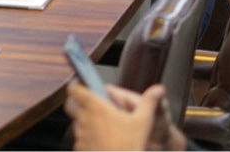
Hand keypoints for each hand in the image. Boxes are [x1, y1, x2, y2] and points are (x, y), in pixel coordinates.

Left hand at [65, 82, 184, 150]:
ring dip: (84, 121)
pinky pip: (80, 139)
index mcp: (96, 107)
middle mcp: (84, 119)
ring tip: (100, 125)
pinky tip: (100, 141)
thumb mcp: (143, 121)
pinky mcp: (80, 148)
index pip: (75, 90)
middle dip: (76, 102)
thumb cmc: (130, 144)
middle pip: (70, 105)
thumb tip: (159, 89)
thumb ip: (149, 102)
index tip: (79, 83)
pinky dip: (87, 138)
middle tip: (88, 103)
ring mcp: (80, 135)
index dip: (75, 85)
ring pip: (76, 123)